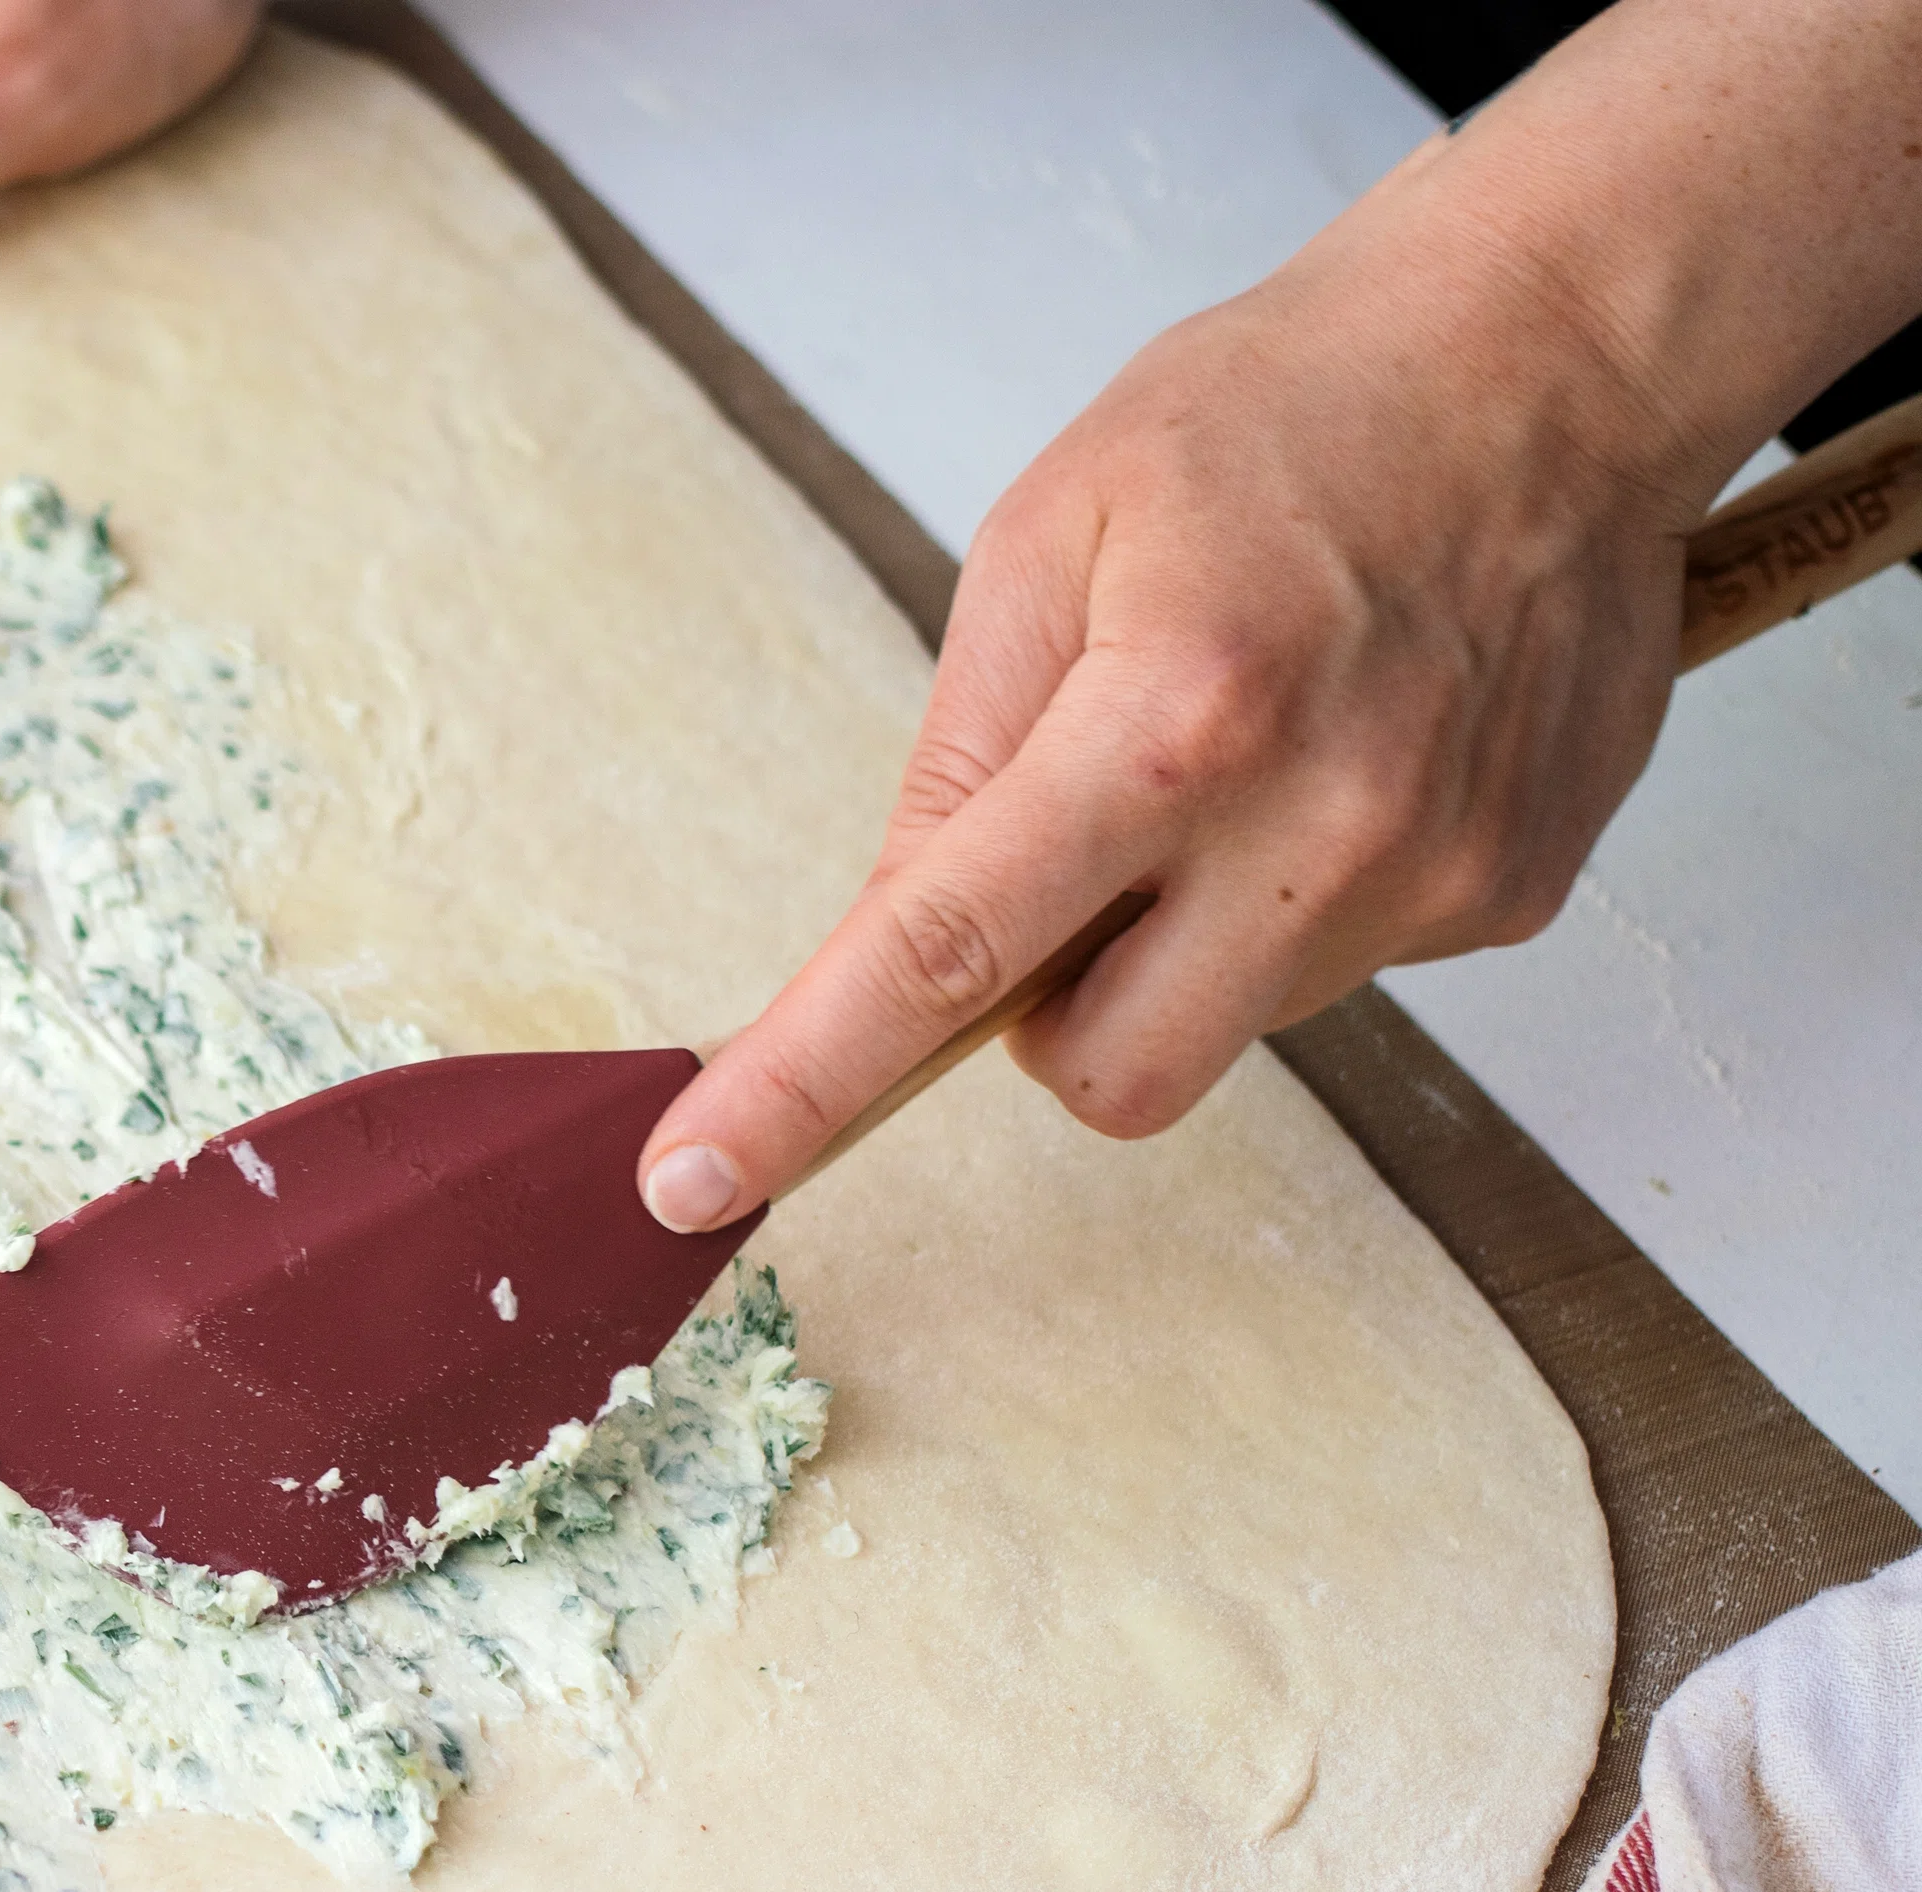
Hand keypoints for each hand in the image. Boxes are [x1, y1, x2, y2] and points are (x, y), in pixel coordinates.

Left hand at [632, 158, 1702, 1234]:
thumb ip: (960, 752)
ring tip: (1248, 744)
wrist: (1563, 347)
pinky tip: (1351, 745)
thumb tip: (887, 929)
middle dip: (1047, 1021)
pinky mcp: (1517, 890)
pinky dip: (1302, 891)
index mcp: (1170, 715)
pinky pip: (1345, 963)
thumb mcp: (1053, 532)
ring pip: (1231, 1021)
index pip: (943, 954)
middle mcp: (1318, 820)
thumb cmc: (1294, 409)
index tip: (696, 1177)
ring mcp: (1435, 871)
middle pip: (1107, 1076)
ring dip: (1188, 933)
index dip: (806, 1082)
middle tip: (1069, 873)